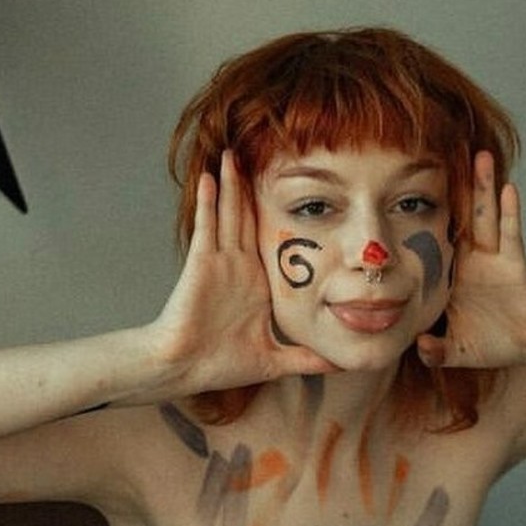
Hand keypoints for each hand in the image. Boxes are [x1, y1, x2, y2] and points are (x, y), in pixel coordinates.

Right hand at [153, 151, 336, 390]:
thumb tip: (341, 366)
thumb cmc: (220, 365)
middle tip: (261, 155)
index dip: (278, 215)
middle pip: (247, 218)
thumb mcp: (275, 360)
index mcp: (256, 285)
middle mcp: (239, 268)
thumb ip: (307, 360)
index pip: (269, 242)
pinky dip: (208, 202)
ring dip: (230, 185)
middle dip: (252, 189)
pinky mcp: (201, 263)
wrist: (184, 370)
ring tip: (233, 154)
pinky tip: (210, 177)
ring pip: (228, 214)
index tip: (295, 190)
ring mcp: (219, 263)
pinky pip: (206, 227)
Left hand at [415, 152, 525, 368]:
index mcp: (454, 275)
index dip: (422, 216)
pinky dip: (510, 212)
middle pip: (459, 217)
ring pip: (486, 217)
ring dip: (483, 187)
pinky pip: (511, 234)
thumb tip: (415, 347)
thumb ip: (434, 351)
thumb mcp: (456, 350)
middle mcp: (473, 260)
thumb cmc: (495, 343)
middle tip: (444, 153)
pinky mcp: (515, 265)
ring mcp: (495, 259)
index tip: (404, 188)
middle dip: (454, 188)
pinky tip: (508, 189)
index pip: (435, 240)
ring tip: (481, 156)